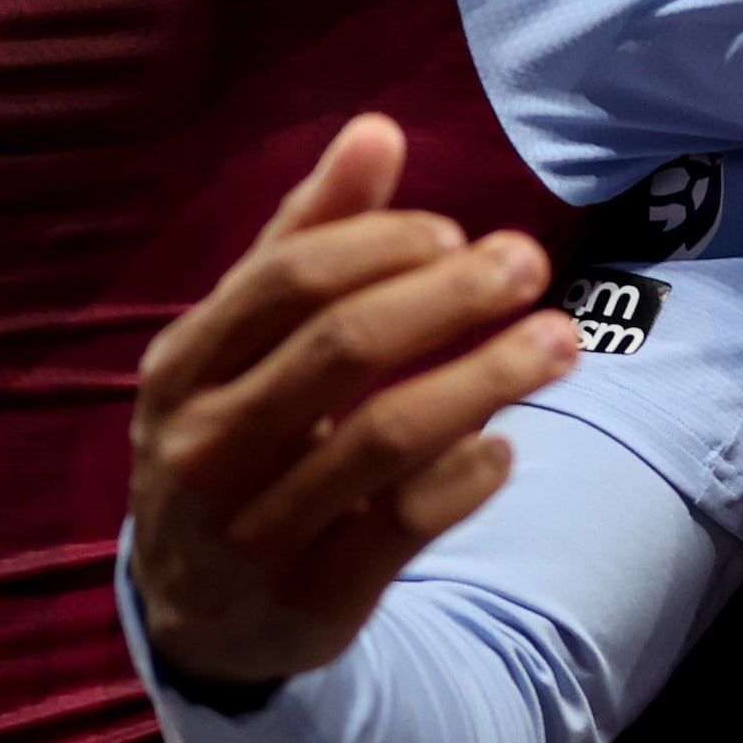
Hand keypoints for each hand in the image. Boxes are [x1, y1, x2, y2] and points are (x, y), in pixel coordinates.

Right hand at [127, 116, 580, 693]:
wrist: (197, 614)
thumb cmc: (234, 436)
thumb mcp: (244, 343)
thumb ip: (307, 236)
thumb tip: (378, 128)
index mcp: (182, 365)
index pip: (288, 278)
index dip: (384, 244)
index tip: (457, 235)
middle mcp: (204, 445)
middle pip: (339, 347)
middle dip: (447, 296)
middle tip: (528, 263)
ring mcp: (252, 528)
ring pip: (383, 438)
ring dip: (485, 378)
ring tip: (560, 341)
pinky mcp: (311, 597)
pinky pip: (400, 527)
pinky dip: (463, 477)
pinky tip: (506, 446)